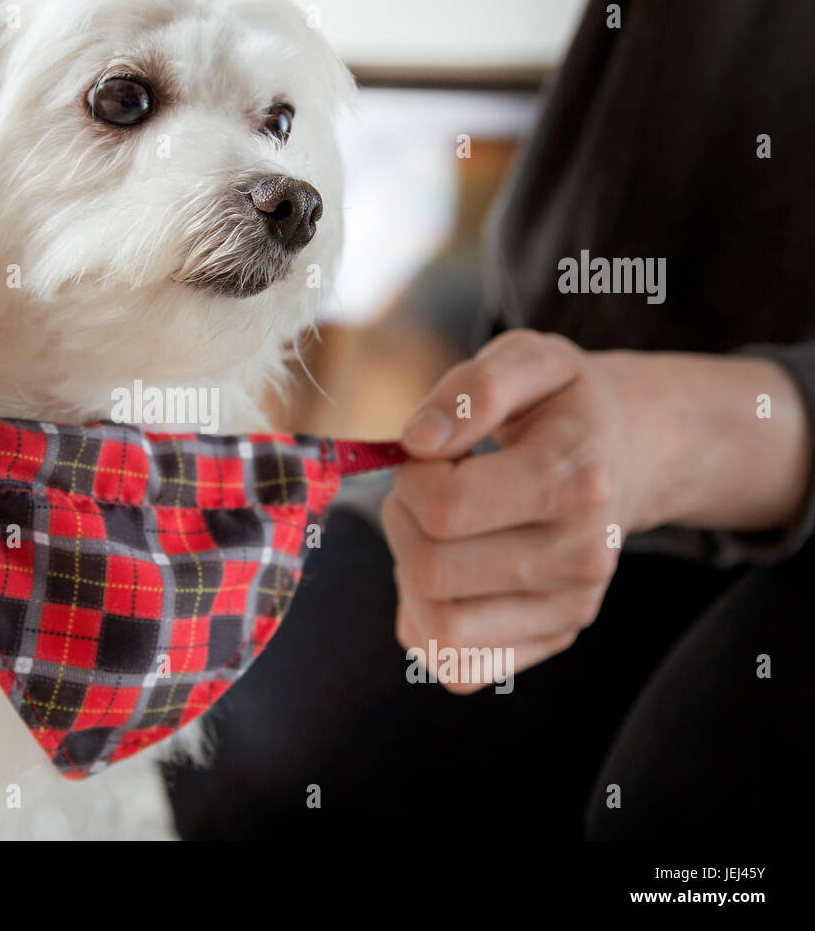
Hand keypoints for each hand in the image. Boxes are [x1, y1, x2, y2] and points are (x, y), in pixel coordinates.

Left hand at [382, 329, 810, 690]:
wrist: (625, 451)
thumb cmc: (560, 405)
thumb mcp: (527, 360)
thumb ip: (473, 388)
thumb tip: (419, 442)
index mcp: (574, 482)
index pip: (445, 508)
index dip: (411, 478)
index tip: (430, 454)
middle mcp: (582, 557)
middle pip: (431, 572)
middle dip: (402, 524)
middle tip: (425, 493)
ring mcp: (570, 608)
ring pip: (438, 631)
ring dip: (408, 578)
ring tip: (435, 533)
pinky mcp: (552, 640)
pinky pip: (457, 669)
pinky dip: (426, 626)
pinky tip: (445, 576)